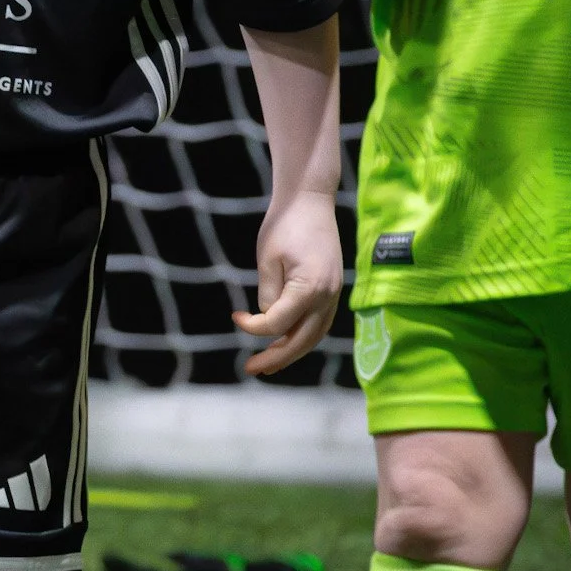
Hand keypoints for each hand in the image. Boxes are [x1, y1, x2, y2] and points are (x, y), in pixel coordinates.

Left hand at [232, 189, 341, 377]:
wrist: (310, 200)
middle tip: (252, 369)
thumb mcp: (267, 260)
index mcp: (310, 288)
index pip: (278, 323)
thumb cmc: (285, 224)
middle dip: (276, 358)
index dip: (253, 327)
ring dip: (291, 351)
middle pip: (302, 341)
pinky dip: (303, 336)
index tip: (235, 315)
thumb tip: (269, 319)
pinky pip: (319, 322)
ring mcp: (334, 294)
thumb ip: (268, 294)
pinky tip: (285, 341)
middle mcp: (328, 296)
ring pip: (314, 335)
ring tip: (268, 364)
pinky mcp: (333, 290)